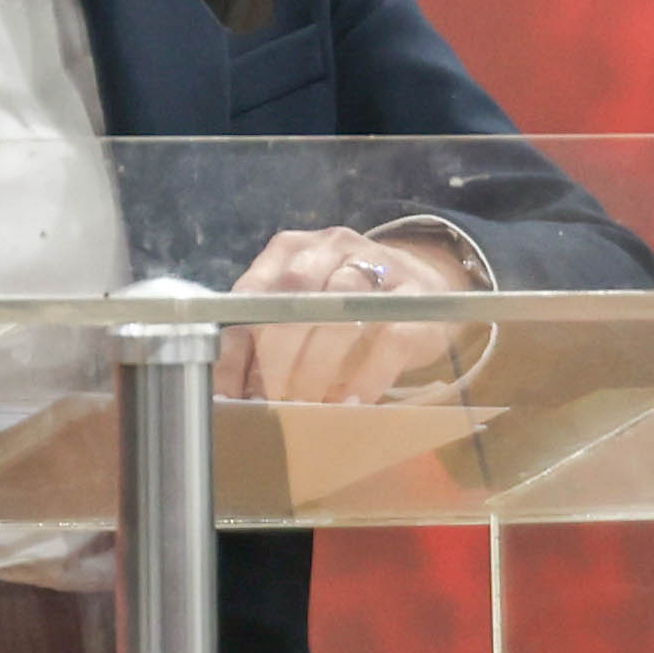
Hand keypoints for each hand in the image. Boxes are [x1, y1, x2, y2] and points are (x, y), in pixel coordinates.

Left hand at [222, 224, 485, 404]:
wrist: (424, 282)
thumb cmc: (346, 304)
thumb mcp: (301, 311)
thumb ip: (263, 339)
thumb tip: (228, 391)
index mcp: (292, 249)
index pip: (252, 294)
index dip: (237, 346)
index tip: (229, 392)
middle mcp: (332, 247)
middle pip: (295, 298)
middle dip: (276, 357)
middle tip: (270, 401)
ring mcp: (379, 267)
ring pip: (340, 313)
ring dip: (316, 366)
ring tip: (305, 405)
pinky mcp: (418, 299)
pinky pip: (390, 338)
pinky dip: (367, 376)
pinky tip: (350, 402)